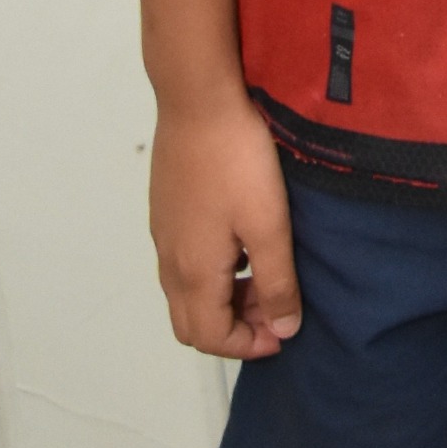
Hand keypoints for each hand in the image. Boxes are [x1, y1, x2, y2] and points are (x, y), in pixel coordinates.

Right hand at [147, 89, 301, 358]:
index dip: (247, 346)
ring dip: (223, 300)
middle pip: (192, 323)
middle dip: (233, 329)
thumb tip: (283, 330)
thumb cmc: (239, 163)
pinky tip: (240, 242)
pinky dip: (211, 274)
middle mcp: (170, 261)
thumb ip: (276, 281)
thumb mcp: (269, 225)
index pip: (211, 338)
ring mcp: (163, 234)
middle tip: (274, 308)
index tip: (283, 330)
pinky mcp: (165, 210)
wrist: (198, 101)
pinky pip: (182, 264)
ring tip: (263, 275)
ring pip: (185, 294)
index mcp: (193, 274)